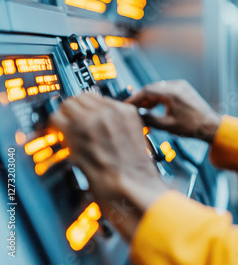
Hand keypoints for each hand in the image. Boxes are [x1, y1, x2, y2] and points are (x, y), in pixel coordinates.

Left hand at [49, 93, 167, 240]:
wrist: (131, 186)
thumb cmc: (135, 172)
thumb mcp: (136, 138)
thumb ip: (118, 125)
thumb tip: (98, 124)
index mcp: (127, 111)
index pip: (98, 97)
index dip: (88, 109)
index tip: (83, 117)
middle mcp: (110, 110)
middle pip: (82, 97)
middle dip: (75, 110)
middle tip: (71, 124)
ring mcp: (93, 118)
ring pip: (67, 104)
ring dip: (64, 117)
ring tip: (65, 131)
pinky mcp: (76, 130)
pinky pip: (56, 118)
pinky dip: (54, 127)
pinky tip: (59, 137)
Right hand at [125, 80, 221, 141]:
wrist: (210, 126)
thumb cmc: (192, 127)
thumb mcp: (167, 125)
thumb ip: (150, 119)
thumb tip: (136, 116)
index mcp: (172, 93)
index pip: (146, 91)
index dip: (134, 99)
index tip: (126, 105)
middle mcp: (176, 85)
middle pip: (151, 88)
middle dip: (141, 99)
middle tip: (132, 109)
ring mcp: (181, 86)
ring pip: (158, 89)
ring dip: (149, 99)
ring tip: (143, 111)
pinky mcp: (184, 89)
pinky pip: (166, 90)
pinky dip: (158, 98)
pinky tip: (154, 108)